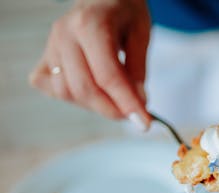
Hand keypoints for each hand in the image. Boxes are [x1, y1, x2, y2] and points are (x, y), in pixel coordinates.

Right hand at [29, 0, 150, 128]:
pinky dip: (69, 96)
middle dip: (112, 109)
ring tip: (114, 97)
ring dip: (94, 105)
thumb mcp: (141, 35)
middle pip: (84, 88)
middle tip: (133, 114)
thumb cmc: (124, 12)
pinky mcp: (45, 55)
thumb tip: (137, 105)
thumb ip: (138, 70)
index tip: (144, 123)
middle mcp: (65, 34)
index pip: (108, 76)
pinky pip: (49, 87)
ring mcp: (51, 45)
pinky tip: (90, 91)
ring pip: (66, 91)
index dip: (127, 104)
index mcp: (91, 24)